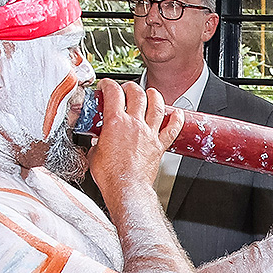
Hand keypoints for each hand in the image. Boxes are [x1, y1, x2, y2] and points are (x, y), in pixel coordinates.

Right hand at [87, 78, 180, 193]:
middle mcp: (134, 124)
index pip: (113, 92)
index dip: (109, 84)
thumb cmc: (111, 175)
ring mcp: (148, 134)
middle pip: (137, 94)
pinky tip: (178, 114)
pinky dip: (176, 119)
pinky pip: (171, 129)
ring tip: (151, 93)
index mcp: (115, 122)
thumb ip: (97, 143)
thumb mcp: (94, 154)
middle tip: (127, 88)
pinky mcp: (158, 146)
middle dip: (131, 87)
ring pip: (156, 106)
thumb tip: (97, 142)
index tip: (106, 85)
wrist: (126, 188)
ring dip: (154, 96)